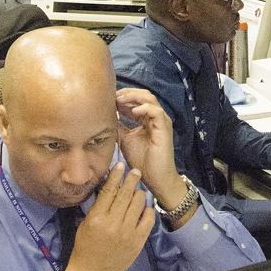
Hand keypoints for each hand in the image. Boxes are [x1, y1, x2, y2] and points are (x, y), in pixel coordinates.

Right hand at [63, 163, 152, 270]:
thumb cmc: (84, 247)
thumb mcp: (86, 224)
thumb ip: (98, 206)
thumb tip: (108, 186)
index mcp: (97, 218)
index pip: (109, 191)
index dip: (115, 175)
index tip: (120, 164)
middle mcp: (113, 223)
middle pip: (125, 194)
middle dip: (131, 179)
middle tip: (136, 171)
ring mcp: (128, 233)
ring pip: (139, 203)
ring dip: (139, 194)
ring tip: (139, 190)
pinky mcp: (138, 241)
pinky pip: (148, 219)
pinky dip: (148, 210)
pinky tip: (145, 207)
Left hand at [115, 88, 189, 214]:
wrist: (155, 177)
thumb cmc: (142, 160)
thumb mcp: (124, 139)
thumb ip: (118, 127)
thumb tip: (105, 117)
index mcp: (147, 119)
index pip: (137, 100)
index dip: (123, 97)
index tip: (109, 99)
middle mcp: (156, 117)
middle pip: (144, 95)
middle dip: (127, 93)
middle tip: (113, 96)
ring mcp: (161, 121)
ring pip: (150, 99)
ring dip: (134, 97)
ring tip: (120, 100)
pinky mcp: (164, 128)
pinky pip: (156, 112)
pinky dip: (144, 108)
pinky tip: (132, 111)